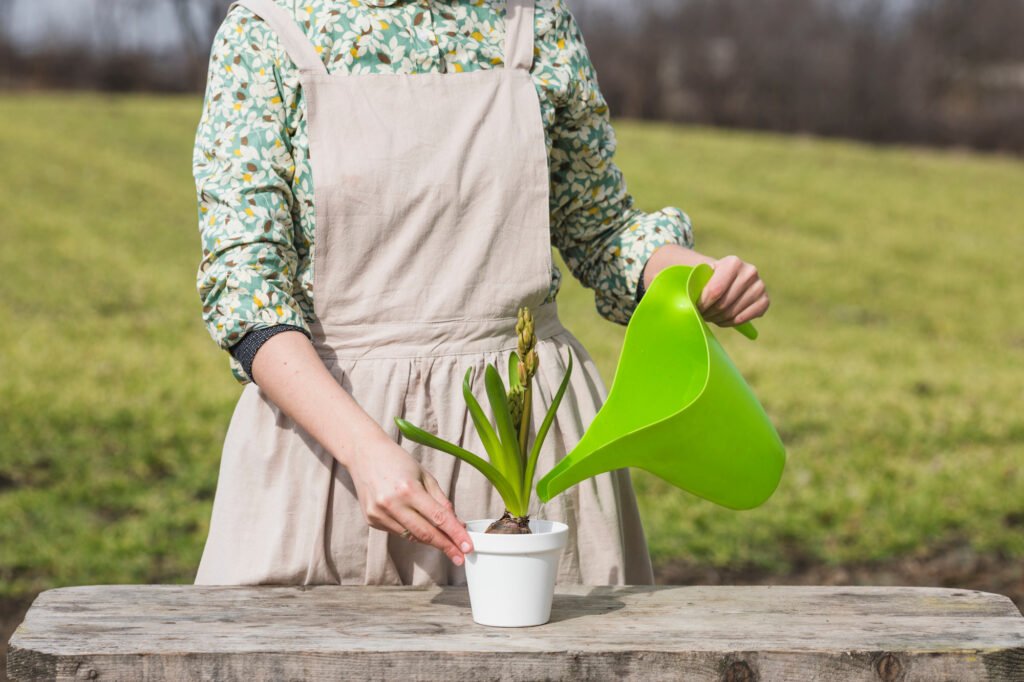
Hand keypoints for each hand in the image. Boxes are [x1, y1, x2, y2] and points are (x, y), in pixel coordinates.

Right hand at [346, 433, 473, 565]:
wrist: (364, 453)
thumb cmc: (398, 461)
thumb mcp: (425, 475)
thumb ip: (441, 501)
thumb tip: (457, 525)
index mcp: (408, 489)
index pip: (438, 518)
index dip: (455, 535)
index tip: (468, 547)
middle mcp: (392, 504)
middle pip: (425, 534)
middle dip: (446, 546)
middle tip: (461, 556)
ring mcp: (379, 514)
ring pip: (412, 536)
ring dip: (430, 540)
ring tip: (444, 540)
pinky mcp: (371, 521)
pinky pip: (398, 532)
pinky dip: (411, 532)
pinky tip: (416, 524)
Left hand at [698, 254, 769, 326]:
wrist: (726, 277)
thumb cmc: (709, 277)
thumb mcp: (700, 275)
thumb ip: (694, 284)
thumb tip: (686, 301)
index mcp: (733, 262)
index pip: (715, 291)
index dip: (703, 304)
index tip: (695, 308)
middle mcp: (750, 272)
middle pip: (724, 303)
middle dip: (709, 312)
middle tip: (702, 314)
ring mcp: (760, 286)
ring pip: (733, 312)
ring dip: (718, 319)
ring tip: (711, 316)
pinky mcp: (764, 300)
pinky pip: (745, 318)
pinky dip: (731, 322)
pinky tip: (723, 319)